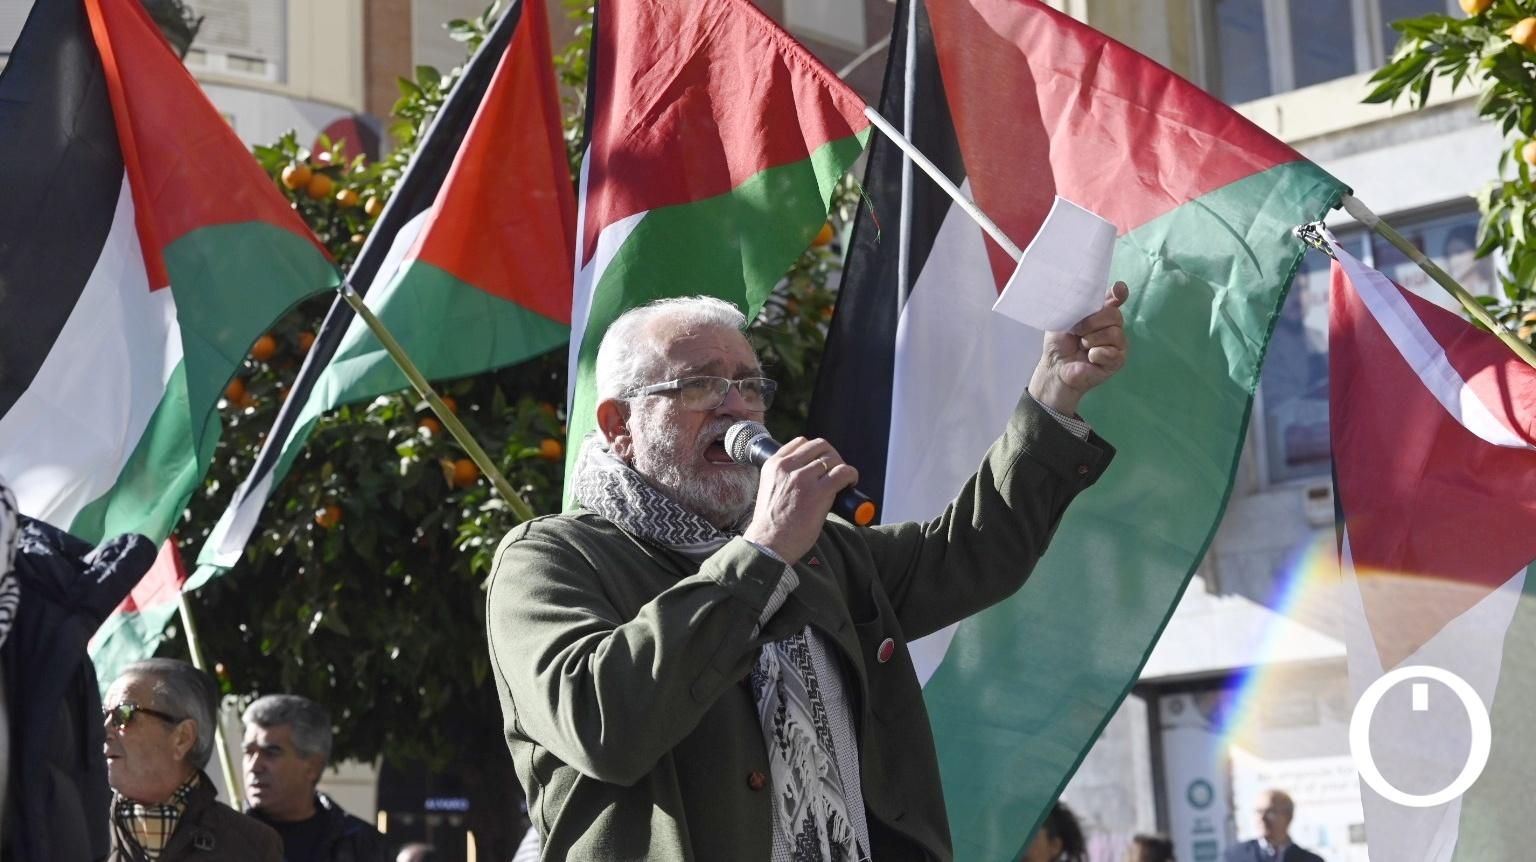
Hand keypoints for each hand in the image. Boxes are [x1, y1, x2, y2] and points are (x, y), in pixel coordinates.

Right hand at [741, 437, 857, 561]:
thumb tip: (808, 477)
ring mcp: (803, 478)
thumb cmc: (770, 526)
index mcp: (773, 465)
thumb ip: (784, 478)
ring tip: (844, 481)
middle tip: (835, 472)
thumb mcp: (770, 490)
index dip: (815, 451)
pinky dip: (851, 475)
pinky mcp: (819, 492)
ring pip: (832, 458)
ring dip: (841, 467)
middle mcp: (787, 467)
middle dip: (832, 456)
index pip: (800, 442)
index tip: (821, 464)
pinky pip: (843, 472)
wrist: (768, 545)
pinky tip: (851, 484)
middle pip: (820, 446)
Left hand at [1028, 282, 1128, 415]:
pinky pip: (1113, 352)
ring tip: (1082, 347)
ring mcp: (1117, 343)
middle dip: (1092, 322)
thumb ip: (1078, 304)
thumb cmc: (1059, 342)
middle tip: (1077, 332)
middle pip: (1114, 315)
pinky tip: (1090, 358)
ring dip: (1091, 340)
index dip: (1119, 292)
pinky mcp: (1118, 360)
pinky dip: (1097, 354)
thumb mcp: (1064, 317)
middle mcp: (1112, 325)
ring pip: (1114, 333)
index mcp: (1100, 312)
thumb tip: (1087, 291)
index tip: (1118, 290)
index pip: (1116, 297)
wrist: (1055, 366)